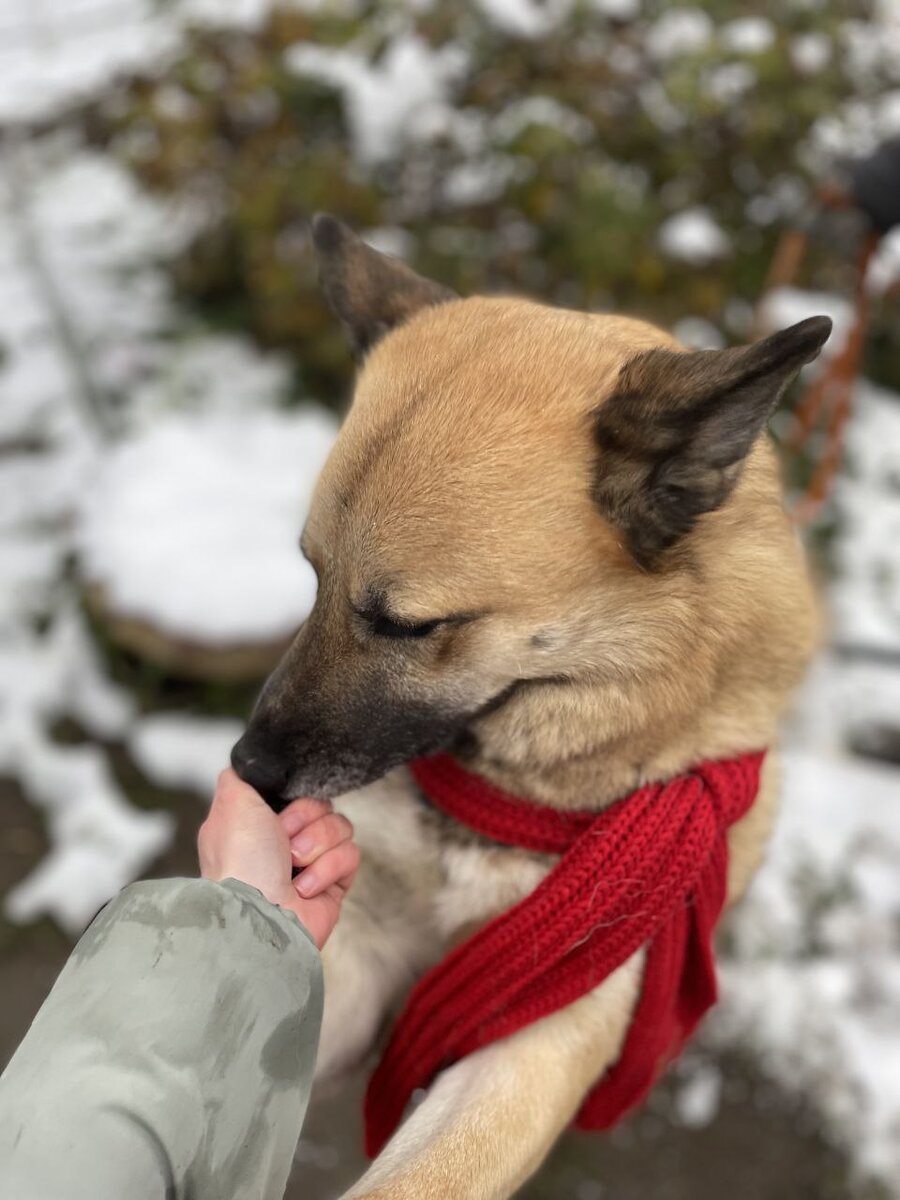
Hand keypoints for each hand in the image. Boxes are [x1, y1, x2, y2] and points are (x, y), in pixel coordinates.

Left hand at [198, 768, 358, 948]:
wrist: (260, 915)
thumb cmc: (241, 862)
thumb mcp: (231, 804)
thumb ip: (238, 777)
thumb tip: (247, 766)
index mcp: (258, 823)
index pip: (295, 791)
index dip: (294, 796)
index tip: (280, 807)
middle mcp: (282, 842)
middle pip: (321, 804)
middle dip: (306, 819)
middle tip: (284, 840)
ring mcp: (309, 864)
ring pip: (341, 826)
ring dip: (317, 844)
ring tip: (294, 866)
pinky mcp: (333, 884)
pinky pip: (351, 854)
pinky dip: (328, 869)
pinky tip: (305, 887)